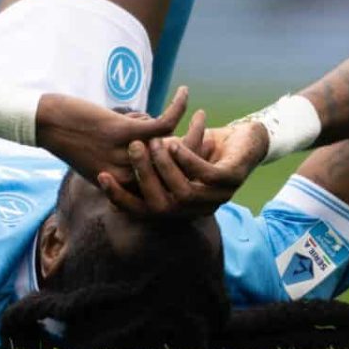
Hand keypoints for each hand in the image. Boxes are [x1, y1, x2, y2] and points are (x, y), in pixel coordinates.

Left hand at [35, 85, 188, 190]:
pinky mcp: (123, 132)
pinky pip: (163, 124)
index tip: (196, 150)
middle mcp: (127, 177)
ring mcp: (125, 155)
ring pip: (169, 141)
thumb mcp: (100, 164)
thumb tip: (159, 149)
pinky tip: (185, 93)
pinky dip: (178, 106)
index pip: (166, 182)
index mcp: (123, 188)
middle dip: (187, 143)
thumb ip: (128, 166)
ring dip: (169, 123)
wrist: (45, 124)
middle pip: (172, 162)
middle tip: (195, 128)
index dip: (184, 165)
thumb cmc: (73, 139)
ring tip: (163, 118)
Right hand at [100, 114, 268, 218]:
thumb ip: (149, 161)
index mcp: (179, 207)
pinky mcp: (232, 180)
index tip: (101, 176)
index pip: (142, 210)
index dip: (120, 197)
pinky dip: (188, 160)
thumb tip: (113, 158)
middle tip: (133, 148)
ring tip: (153, 142)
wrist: (246, 138)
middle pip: (160, 206)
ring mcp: (216, 197)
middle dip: (143, 176)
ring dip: (165, 167)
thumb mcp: (170, 155)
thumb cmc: (205, 148)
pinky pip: (206, 176)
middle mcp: (196, 209)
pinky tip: (176, 143)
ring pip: (183, 193)